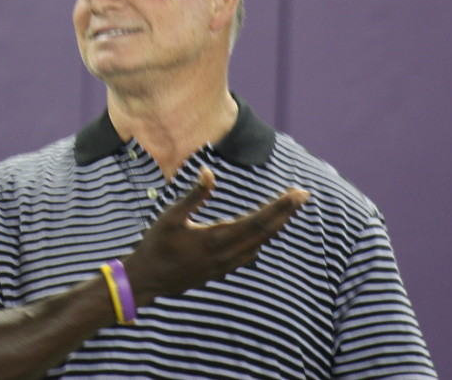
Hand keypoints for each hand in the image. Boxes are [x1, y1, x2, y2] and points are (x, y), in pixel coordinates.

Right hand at [124, 167, 308, 304]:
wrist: (148, 279)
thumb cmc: (156, 245)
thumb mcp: (171, 216)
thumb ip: (194, 196)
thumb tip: (208, 172)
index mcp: (216, 238)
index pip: (258, 221)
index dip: (280, 207)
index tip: (297, 193)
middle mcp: (227, 254)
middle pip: (265, 231)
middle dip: (285, 212)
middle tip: (303, 195)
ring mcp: (226, 265)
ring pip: (259, 243)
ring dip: (276, 225)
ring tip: (288, 209)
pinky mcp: (221, 270)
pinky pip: (250, 252)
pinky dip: (262, 238)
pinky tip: (265, 231)